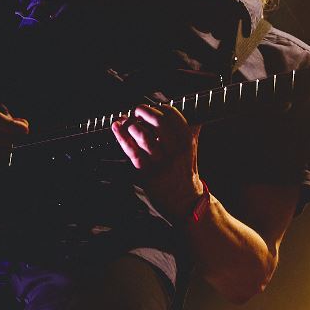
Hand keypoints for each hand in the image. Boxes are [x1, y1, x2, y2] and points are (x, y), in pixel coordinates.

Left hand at [111, 104, 203, 219]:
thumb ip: (190, 130)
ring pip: (144, 136)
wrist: (185, 201)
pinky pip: (132, 151)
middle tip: (137, 111)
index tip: (152, 109)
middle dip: (144, 112)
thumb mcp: (192, 149)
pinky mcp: (148, 172)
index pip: (173, 115)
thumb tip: (187, 114)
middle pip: (158, 122)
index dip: (159, 108)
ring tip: (128, 123)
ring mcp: (161, 162)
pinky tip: (117, 128)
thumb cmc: (185, 172)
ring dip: (132, 125)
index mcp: (187, 141)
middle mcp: (175, 150)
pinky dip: (122, 137)